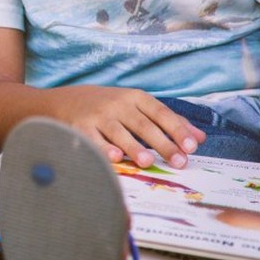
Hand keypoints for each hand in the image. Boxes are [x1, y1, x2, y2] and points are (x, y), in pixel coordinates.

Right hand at [51, 85, 205, 168]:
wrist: (59, 101)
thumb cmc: (104, 106)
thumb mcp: (134, 105)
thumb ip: (166, 120)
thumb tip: (199, 138)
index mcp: (134, 97)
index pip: (160, 113)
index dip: (176, 129)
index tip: (192, 146)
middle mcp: (116, 104)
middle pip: (143, 125)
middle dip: (162, 143)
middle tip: (179, 162)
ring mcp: (97, 116)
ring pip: (119, 132)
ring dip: (134, 147)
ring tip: (148, 162)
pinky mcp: (79, 127)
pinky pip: (94, 140)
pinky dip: (103, 148)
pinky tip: (114, 158)